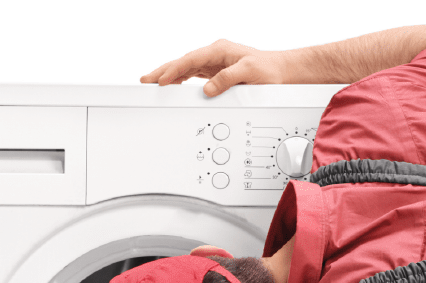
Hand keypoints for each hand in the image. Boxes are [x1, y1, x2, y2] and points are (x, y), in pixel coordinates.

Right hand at [140, 39, 285, 96]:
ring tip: (153, 84)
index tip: (162, 80)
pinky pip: (193, 74)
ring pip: (185, 68)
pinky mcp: (215, 72)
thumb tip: (208, 89)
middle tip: (145, 80)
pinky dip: (181, 79)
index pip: (191, 60)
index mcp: (219, 50)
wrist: (280, 71)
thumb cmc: (268, 69)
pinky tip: (172, 85)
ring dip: (169, 75)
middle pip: (183, 62)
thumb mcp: (249, 73)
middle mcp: (214, 54)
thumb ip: (227, 80)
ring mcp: (214, 63)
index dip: (174, 70)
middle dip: (164, 71)